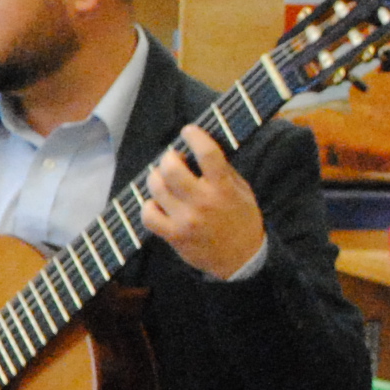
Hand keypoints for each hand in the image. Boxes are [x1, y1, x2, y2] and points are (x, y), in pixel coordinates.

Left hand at [145, 123, 267, 279]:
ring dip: (156, 177)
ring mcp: (185, 220)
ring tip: (163, 177)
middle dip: (168, 158)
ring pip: (156, 188)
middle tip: (172, 158)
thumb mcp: (242, 191)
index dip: (195, 136)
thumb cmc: (241, 220)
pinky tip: (157, 202)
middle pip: (171, 169)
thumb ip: (222, 171)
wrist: (241, 259)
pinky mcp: (172, 235)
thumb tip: (199, 148)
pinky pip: (148, 215)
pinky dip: (149, 205)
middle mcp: (203, 202)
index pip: (208, 154)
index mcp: (224, 188)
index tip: (188, 131)